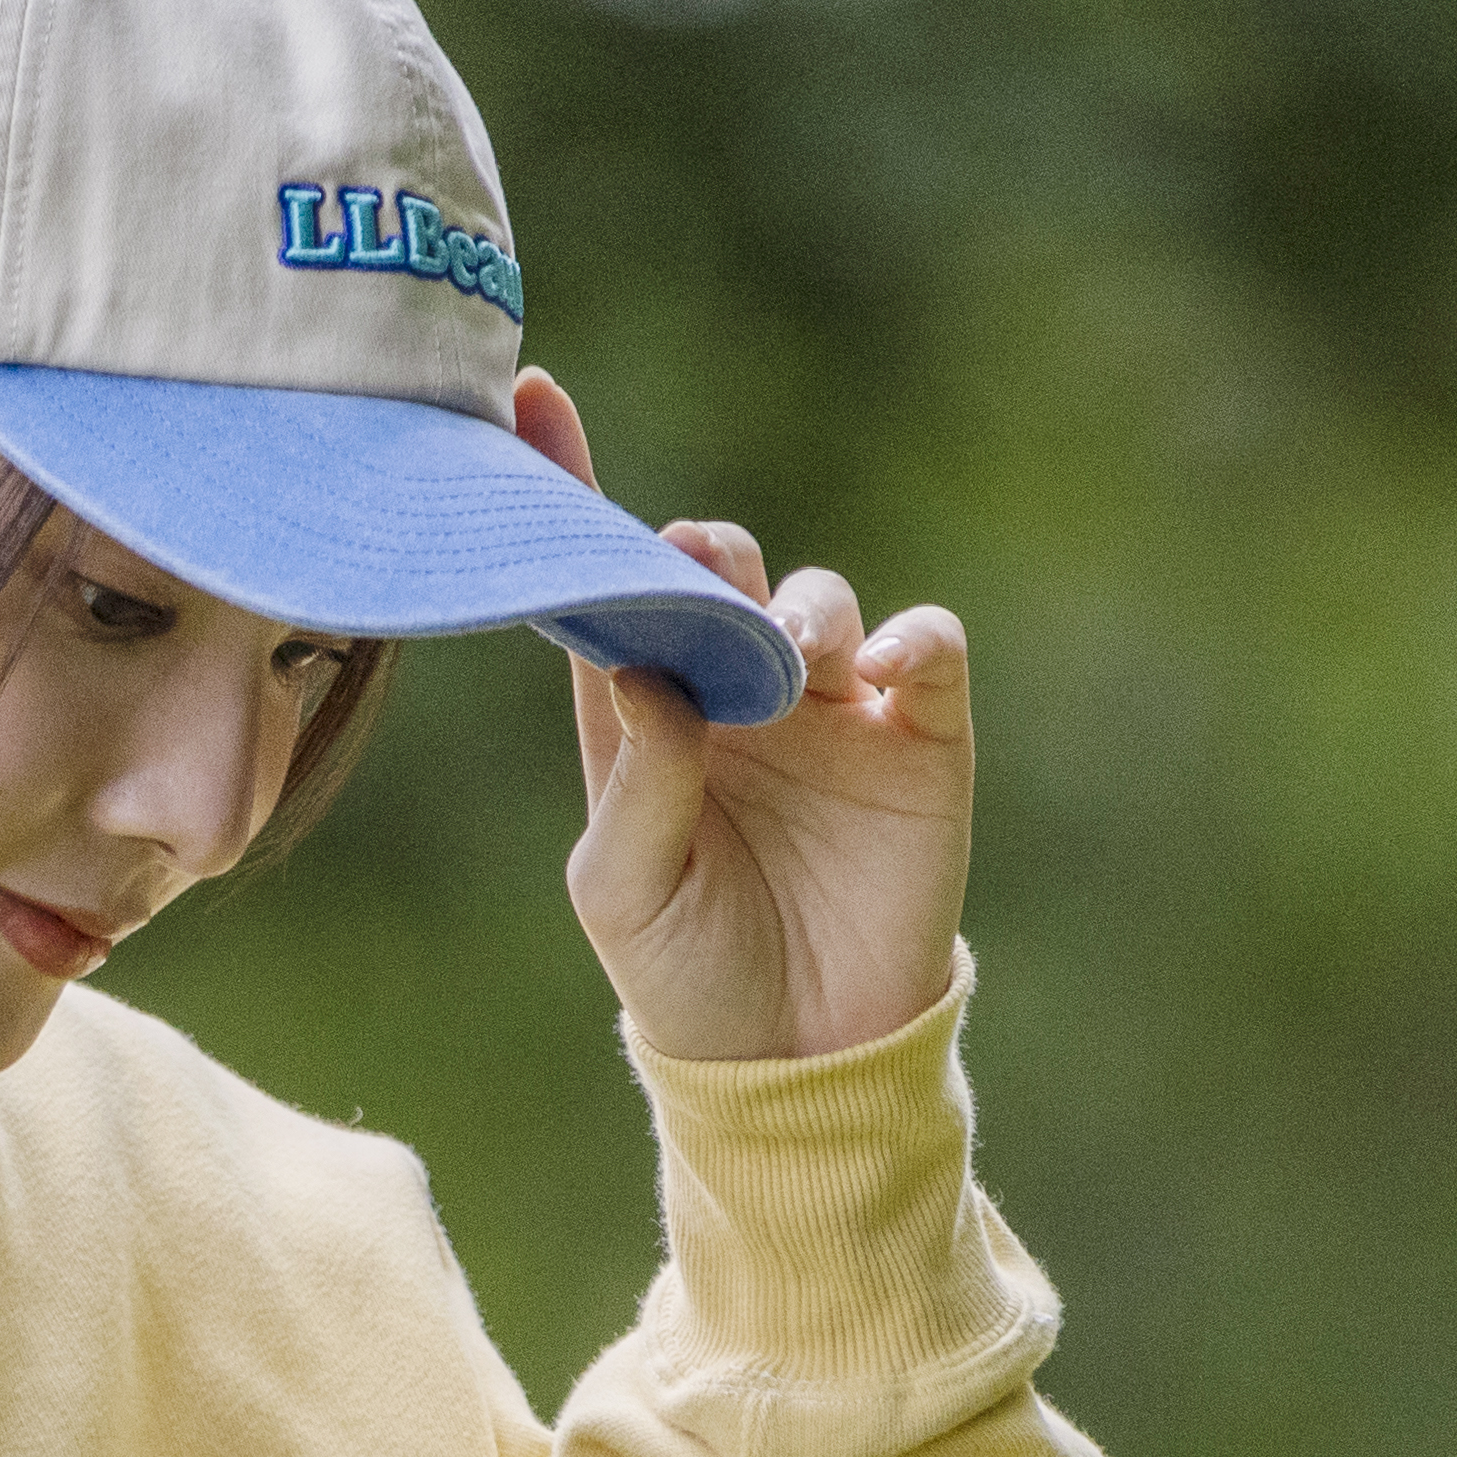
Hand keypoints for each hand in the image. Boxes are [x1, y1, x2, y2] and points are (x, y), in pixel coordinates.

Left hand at [515, 370, 965, 1065]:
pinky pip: (924, 646)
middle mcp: (733, 684)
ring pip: (815, 594)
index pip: (600, 582)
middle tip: (703, 575)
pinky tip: (880, 671)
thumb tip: (647, 676)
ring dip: (800, 607)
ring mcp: (829, 702)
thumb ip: (635, 788)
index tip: (532, 399)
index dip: (568, 486)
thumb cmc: (689, 973)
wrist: (802, 1058)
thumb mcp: (628, 895)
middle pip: (714, 567)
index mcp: (639, 708)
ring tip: (794, 659)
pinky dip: (909, 639)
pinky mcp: (918, 734)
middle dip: (705, 555)